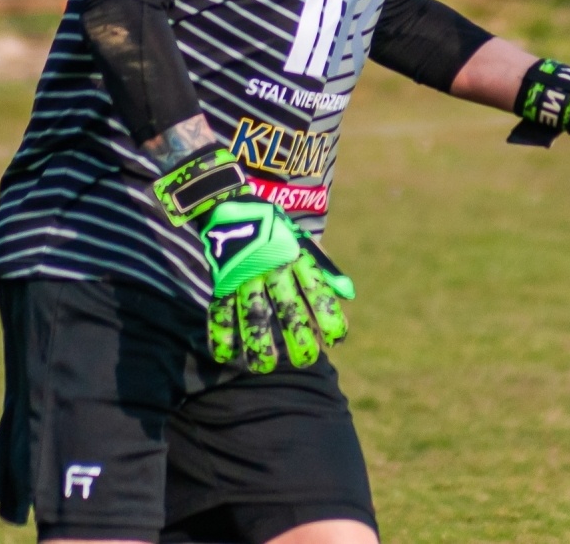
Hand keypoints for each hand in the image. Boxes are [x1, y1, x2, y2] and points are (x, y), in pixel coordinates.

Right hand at [150, 148, 353, 372]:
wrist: (232, 202)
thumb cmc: (275, 227)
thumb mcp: (303, 242)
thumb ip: (325, 270)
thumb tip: (349, 295)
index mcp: (295, 256)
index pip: (316, 289)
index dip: (328, 314)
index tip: (337, 339)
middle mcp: (272, 266)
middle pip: (286, 306)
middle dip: (296, 335)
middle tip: (306, 360)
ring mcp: (245, 274)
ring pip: (252, 313)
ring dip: (258, 342)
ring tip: (264, 368)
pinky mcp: (222, 279)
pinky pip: (220, 308)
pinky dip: (221, 333)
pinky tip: (226, 356)